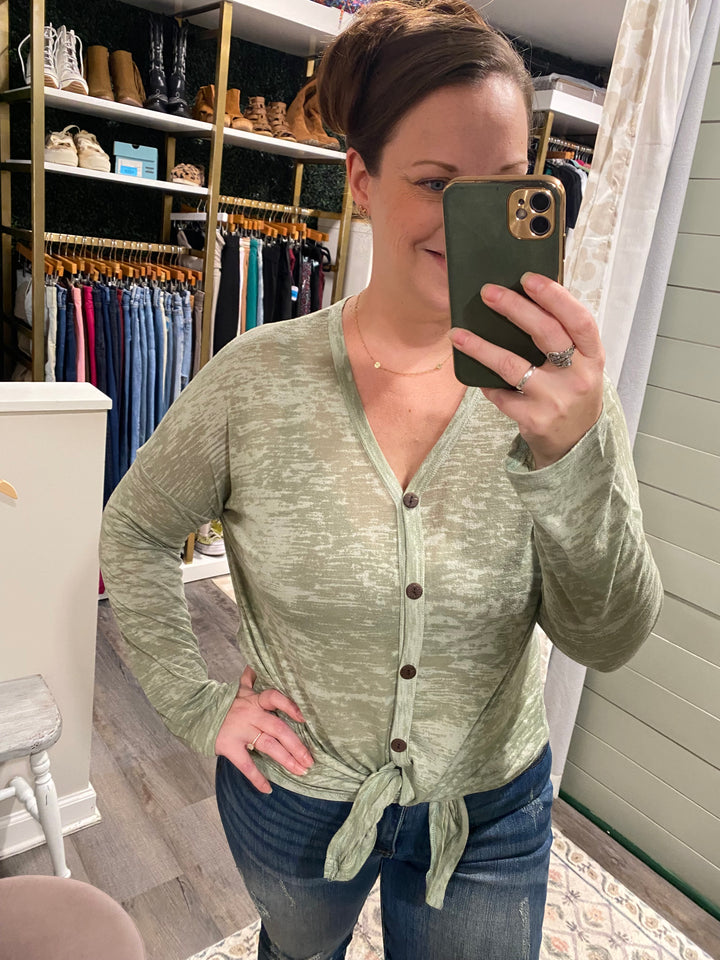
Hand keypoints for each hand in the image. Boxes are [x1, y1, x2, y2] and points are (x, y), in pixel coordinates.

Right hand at [215, 665, 313, 793]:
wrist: (194, 711)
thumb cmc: (220, 703)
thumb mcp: (237, 689)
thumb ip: (249, 679)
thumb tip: (254, 666)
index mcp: (254, 700)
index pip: (276, 698)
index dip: (291, 707)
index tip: (305, 719)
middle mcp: (250, 714)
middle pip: (279, 728)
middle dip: (297, 745)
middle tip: (310, 760)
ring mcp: (240, 730)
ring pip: (268, 746)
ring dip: (286, 760)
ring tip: (300, 771)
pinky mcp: (229, 746)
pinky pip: (246, 765)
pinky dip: (257, 778)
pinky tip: (267, 789)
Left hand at [449, 273, 604, 467]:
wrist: (575, 444)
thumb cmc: (571, 392)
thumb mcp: (579, 365)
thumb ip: (562, 338)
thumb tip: (522, 299)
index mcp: (593, 357)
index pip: (578, 320)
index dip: (555, 297)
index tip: (528, 279)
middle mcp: (578, 377)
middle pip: (546, 333)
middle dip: (514, 308)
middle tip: (488, 293)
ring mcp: (555, 400)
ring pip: (512, 365)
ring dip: (480, 346)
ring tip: (458, 334)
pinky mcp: (533, 419)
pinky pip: (500, 394)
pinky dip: (486, 382)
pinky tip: (476, 375)